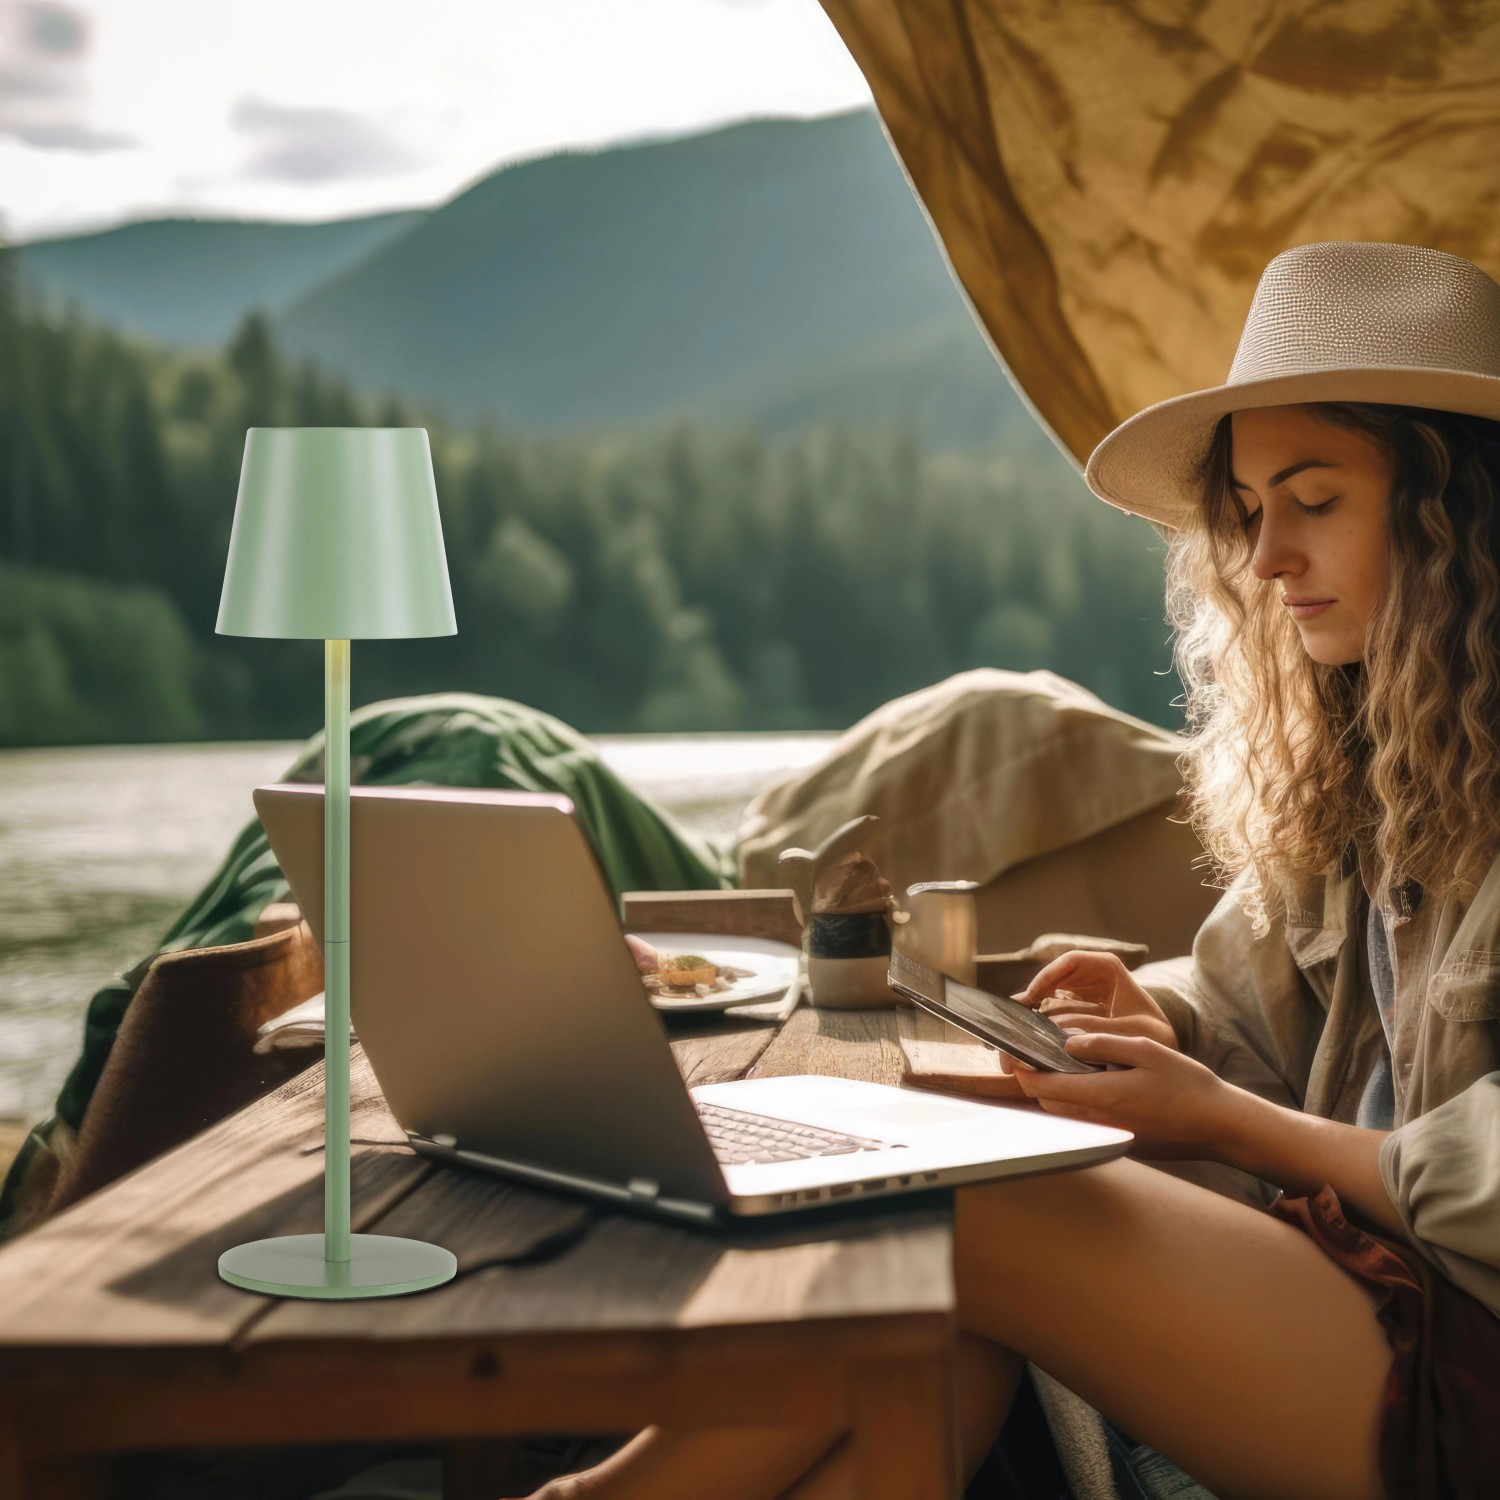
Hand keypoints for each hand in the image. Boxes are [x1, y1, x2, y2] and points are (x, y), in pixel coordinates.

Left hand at [1009, 1032, 1232, 1157]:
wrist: (1219, 1126)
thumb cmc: (1188, 1085)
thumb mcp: (1147, 1050)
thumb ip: (1104, 1043)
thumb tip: (1068, 1042)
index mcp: (1103, 1097)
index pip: (1043, 1086)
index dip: (1023, 1068)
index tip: (1014, 1049)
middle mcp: (1100, 1123)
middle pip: (1047, 1102)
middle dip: (1034, 1079)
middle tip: (1031, 1052)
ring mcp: (1108, 1136)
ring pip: (1063, 1114)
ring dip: (1054, 1091)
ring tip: (1055, 1062)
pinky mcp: (1118, 1143)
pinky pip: (1083, 1123)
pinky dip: (1075, 1104)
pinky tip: (1086, 1083)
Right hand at [1016, 950, 1178, 1049]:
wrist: (1165, 1048)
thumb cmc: (1154, 1035)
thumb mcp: (1129, 1031)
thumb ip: (1095, 1028)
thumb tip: (1056, 1027)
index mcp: (1108, 967)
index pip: (1070, 961)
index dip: (1047, 976)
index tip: (1031, 997)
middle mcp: (1093, 973)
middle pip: (1055, 975)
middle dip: (1034, 993)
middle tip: (1014, 1014)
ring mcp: (1085, 988)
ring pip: (1051, 991)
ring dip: (1034, 1006)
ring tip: (1017, 1024)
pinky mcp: (1080, 1005)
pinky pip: (1055, 1006)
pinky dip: (1041, 1017)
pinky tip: (1029, 1032)